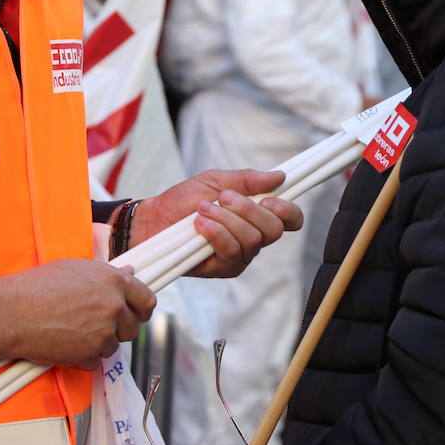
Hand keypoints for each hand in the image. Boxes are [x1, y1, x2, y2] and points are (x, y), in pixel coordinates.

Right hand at [0, 259, 154, 368]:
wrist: (15, 311)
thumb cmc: (40, 285)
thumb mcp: (76, 269)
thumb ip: (108, 274)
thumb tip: (129, 273)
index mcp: (114, 282)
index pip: (147, 299)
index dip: (142, 309)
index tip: (136, 314)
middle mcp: (114, 306)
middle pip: (132, 328)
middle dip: (118, 329)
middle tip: (97, 324)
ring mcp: (103, 332)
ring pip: (113, 346)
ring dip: (98, 343)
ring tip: (73, 330)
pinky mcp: (90, 354)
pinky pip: (95, 361)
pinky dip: (83, 357)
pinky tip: (66, 343)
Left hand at [130, 169, 302, 277]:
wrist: (154, 219)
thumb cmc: (183, 200)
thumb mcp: (215, 181)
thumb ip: (247, 179)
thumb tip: (279, 176)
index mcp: (256, 214)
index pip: (290, 219)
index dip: (288, 210)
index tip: (269, 199)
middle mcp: (253, 237)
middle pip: (274, 230)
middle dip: (249, 210)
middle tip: (224, 198)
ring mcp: (240, 255)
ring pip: (252, 240)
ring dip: (226, 219)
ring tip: (203, 210)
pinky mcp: (224, 268)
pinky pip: (231, 251)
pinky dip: (216, 233)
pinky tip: (200, 225)